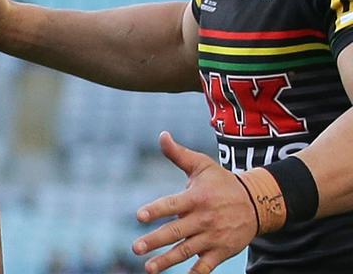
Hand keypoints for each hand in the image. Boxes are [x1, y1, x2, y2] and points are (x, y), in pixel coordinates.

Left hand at [132, 132, 255, 272]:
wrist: (258, 203)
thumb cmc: (222, 182)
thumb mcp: (202, 165)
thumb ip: (178, 154)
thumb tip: (162, 135)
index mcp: (196, 198)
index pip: (172, 204)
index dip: (156, 209)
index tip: (139, 216)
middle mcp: (204, 219)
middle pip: (175, 232)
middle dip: (155, 241)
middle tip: (135, 248)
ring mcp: (213, 237)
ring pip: (187, 251)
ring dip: (167, 261)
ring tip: (148, 268)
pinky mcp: (222, 251)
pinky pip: (207, 266)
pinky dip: (195, 273)